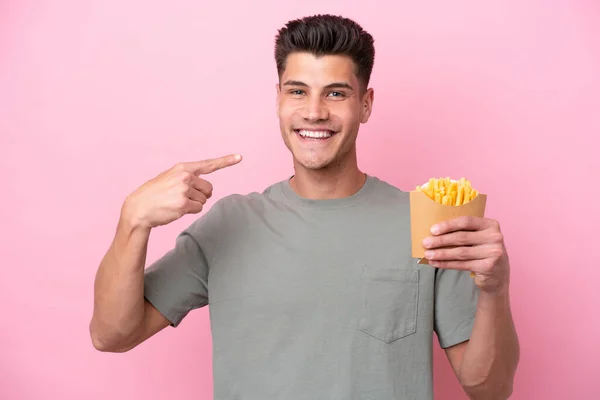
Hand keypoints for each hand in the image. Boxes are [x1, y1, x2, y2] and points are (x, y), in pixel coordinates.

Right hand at [122, 154, 241, 228]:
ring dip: (193, 204)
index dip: (226, 161)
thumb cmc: (155, 194)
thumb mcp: (170, 178)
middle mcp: (185, 176)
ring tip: (176, 202)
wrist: (139, 207)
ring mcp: (184, 190)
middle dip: (201, 195)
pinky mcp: (183, 204)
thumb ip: (188, 178)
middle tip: (184, 197)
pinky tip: (176, 209)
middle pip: (209, 189)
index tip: (240, 157)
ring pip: (203, 200)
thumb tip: (207, 190)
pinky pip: (198, 208)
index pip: (208, 164)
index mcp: (183, 168)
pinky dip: (190, 211)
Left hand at [421, 216, 509, 293]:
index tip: (432, 230)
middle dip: (440, 240)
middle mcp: (495, 237)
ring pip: (460, 252)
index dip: (448, 225)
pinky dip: (446, 264)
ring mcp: (493, 253)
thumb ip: (464, 232)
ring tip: (428, 254)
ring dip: (441, 253)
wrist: (498, 275)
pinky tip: (435, 263)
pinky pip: (462, 264)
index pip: (466, 221)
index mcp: (491, 225)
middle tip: (425, 243)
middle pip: (461, 237)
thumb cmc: (482, 252)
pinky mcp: (488, 267)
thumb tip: (434, 232)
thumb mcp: (478, 238)